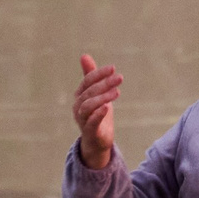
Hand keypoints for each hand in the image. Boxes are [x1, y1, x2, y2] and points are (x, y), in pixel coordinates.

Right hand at [73, 53, 120, 169]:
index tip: (113, 68)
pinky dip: (98, 114)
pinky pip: (91, 121)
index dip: (99, 73)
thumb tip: (84, 55)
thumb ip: (91, 76)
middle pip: (89, 92)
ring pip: (88, 106)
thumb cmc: (97, 114)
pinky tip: (108, 107)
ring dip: (103, 97)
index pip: (87, 81)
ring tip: (117, 92)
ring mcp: (82, 119)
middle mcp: (78, 106)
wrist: (97, 141)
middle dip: (104, 83)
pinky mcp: (89, 131)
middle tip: (119, 78)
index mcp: (80, 96)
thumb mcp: (97, 94)